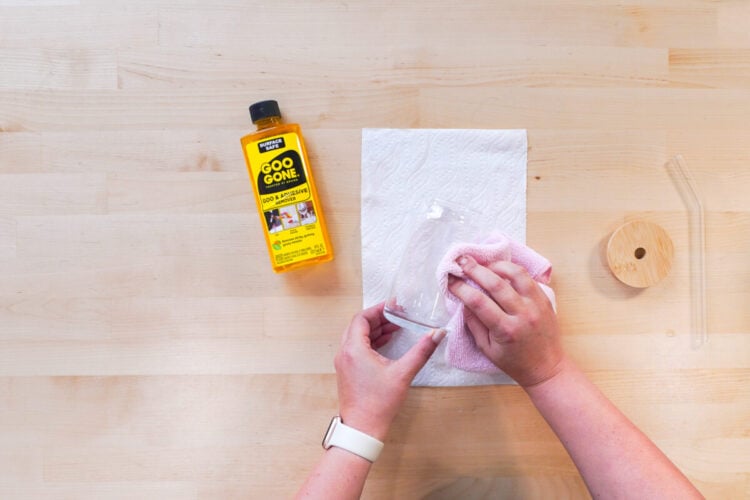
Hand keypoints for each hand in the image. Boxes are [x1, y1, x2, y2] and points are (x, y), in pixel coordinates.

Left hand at [334, 303, 444, 439]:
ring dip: (374, 330)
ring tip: (395, 327)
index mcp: (353, 349)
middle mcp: (345, 353)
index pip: (362, 318)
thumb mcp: (403, 373)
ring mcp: (344, 363)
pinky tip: (386, 343)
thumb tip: (438, 333)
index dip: (378, 309)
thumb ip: (421, 351)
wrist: (362, 429)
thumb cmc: (379, 403)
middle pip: (358, 325)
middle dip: (378, 318)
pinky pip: (356, 348)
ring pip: (357, 337)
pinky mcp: (348, 372)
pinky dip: (370, 342)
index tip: (395, 306)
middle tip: (397, 315)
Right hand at [447, 255, 563, 387]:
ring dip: (497, 265)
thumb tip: (463, 302)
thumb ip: (474, 324)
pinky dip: (513, 271)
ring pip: (516, 274)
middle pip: (495, 283)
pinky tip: (502, 270)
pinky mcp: (545, 300)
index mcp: (505, 330)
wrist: (546, 368)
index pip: (478, 302)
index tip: (450, 280)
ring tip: (484, 264)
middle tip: (462, 261)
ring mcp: (536, 305)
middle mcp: (522, 314)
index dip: (461, 288)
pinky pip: (528, 278)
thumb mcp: (487, 349)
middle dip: (475, 270)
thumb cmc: (514, 362)